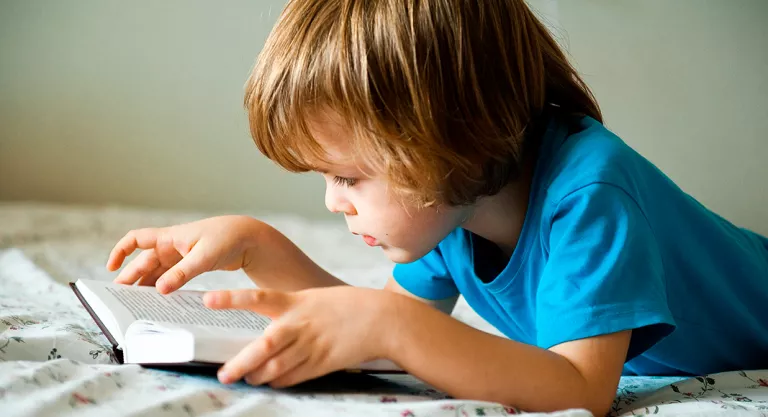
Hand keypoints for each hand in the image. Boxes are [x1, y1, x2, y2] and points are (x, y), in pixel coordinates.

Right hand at [107, 216, 264, 293]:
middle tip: (120, 297)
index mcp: (170, 236)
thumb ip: (182, 273)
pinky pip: (171, 276)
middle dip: (131, 277)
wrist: (250, 237)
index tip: (111, 268)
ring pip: (157, 271)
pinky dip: (164, 286)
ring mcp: (181, 254)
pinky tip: (160, 299)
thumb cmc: (227, 238)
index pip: (136, 239)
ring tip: (136, 302)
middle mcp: (172, 244)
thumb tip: (160, 289)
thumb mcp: (203, 257)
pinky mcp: (192, 263)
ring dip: (147, 284)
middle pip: (144, 261)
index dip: (120, 252)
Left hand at [203, 286, 392, 387]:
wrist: (380, 318)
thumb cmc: (346, 305)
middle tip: (224, 374)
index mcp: (295, 302)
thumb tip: (266, 333)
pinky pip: (293, 378)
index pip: (257, 298)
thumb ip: (289, 312)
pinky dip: (279, 382)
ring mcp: (310, 346)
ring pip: (275, 368)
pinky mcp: (322, 363)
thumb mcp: (314, 299)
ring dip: (257, 377)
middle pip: (263, 347)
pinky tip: (272, 382)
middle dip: (240, 364)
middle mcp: (299, 325)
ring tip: (247, 379)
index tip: (207, 299)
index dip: (231, 299)